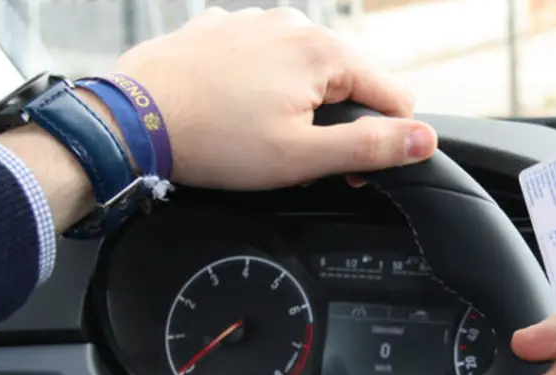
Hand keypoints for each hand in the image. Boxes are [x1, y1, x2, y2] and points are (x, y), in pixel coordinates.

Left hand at [113, 6, 436, 188]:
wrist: (130, 121)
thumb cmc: (214, 141)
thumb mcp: (303, 157)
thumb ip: (371, 147)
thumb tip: (424, 139)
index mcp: (324, 53)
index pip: (394, 96)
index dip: (382, 142)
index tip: (346, 171)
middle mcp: (293, 25)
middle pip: (349, 80)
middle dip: (337, 122)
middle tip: (300, 159)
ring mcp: (253, 22)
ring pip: (304, 69)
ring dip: (298, 104)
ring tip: (260, 136)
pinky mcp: (220, 30)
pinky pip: (262, 59)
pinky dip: (260, 85)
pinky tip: (234, 112)